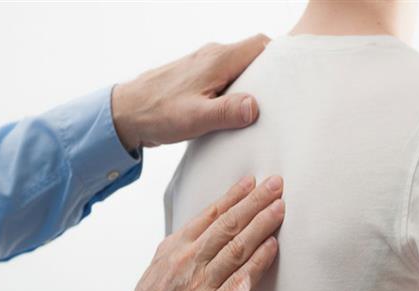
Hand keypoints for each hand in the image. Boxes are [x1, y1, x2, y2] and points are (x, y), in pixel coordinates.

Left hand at [111, 34, 269, 149]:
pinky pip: (224, 77)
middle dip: (270, 72)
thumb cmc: (157, 114)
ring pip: (238, 66)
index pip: (260, 45)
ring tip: (263, 106)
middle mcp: (211, 56)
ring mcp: (202, 65)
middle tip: (283, 96)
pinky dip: (234, 89)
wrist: (125, 113)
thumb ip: (226, 111)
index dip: (280, 57)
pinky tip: (235, 110)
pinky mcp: (195, 78)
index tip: (293, 76)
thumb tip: (255, 106)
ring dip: (251, 82)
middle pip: (252, 55)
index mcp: (217, 60)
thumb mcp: (195, 118)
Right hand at [112, 175, 284, 290]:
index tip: (250, 182)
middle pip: (227, 224)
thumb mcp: (154, 278)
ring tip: (280, 206)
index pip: (207, 216)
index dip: (232, 197)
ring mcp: (199, 284)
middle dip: (254, 201)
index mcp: (169, 251)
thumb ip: (177, 260)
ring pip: (237, 246)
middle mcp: (185, 262)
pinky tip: (274, 245)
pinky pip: (242, 279)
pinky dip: (260, 260)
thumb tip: (201, 246)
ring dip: (262, 223)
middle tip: (276, 183)